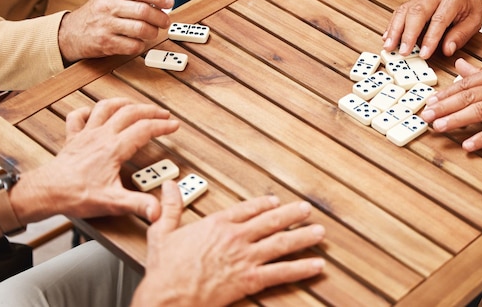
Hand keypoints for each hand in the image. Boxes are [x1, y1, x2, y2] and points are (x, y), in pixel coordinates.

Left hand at [13, 98, 179, 223]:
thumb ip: (138, 204)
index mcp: (114, 148)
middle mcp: (101, 136)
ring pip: (106, 108)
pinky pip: (78, 117)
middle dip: (150, 111)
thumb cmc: (75, 195)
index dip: (163, 126)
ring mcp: (86, 134)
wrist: (46, 192)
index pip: (145, 129)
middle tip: (162, 114)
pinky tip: (94, 112)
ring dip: (123, 103)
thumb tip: (158, 210)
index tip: (174, 125)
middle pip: (130, 113)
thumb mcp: (112, 203)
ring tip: (135, 104)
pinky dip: (87, 111)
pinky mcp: (73, 138)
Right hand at [58, 0, 172, 62]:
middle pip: (143, 11)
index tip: (170, 2)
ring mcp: (105, 25)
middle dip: (160, 18)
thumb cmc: (99, 13)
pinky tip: (138, 41)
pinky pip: (134, 45)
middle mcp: (107, 6)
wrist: (71, 33)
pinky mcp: (106, 43)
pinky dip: (141, 44)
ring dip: (153, 32)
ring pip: (141, 29)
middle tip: (165, 21)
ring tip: (153, 31)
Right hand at [133, 185, 325, 306]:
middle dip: (292, 214)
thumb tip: (168, 187)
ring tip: (319, 232)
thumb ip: (169, 207)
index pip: (247, 208)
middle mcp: (235, 237)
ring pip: (281, 243)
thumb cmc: (165, 270)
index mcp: (217, 224)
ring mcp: (245, 258)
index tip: (275, 201)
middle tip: (307, 209)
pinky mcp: (249, 280)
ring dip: (303, 237)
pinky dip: (300, 269)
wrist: (167, 297)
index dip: (264, 204)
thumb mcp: (162, 232)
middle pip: (271, 221)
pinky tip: (315, 265)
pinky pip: (281, 273)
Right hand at [382, 0, 481, 58]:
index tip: (424, 54)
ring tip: (389, 46)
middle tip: (402, 52)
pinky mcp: (413, 1)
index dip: (430, 38)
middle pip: (417, 12)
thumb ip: (461, 35)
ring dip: (394, 30)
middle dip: (407, 34)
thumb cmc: (470, 5)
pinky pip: (399, 11)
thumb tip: (447, 50)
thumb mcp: (475, 20)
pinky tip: (387, 37)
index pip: (439, 19)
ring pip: (404, 11)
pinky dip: (391, 25)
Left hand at [420, 58, 481, 150]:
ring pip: (477, 111)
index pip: (464, 85)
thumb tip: (458, 65)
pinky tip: (468, 145)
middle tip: (425, 116)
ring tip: (438, 127)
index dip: (444, 94)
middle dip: (443, 107)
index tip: (429, 102)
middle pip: (466, 97)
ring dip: (456, 120)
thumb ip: (479, 71)